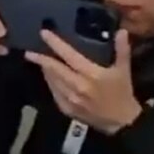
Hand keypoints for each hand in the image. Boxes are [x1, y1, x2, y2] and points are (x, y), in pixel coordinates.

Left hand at [26, 29, 142, 134]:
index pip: (68, 55)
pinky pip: (54, 92)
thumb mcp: (123, 70)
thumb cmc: (123, 93)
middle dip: (40, 58)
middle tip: (30, 50)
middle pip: (53, 68)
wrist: (122, 123)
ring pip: (51, 80)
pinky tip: (48, 77)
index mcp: (91, 74)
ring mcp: (70, 99)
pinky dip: (50, 83)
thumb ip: (121, 50)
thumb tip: (122, 31)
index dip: (55, 43)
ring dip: (44, 70)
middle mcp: (77, 86)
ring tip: (38, 60)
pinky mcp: (67, 109)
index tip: (43, 33)